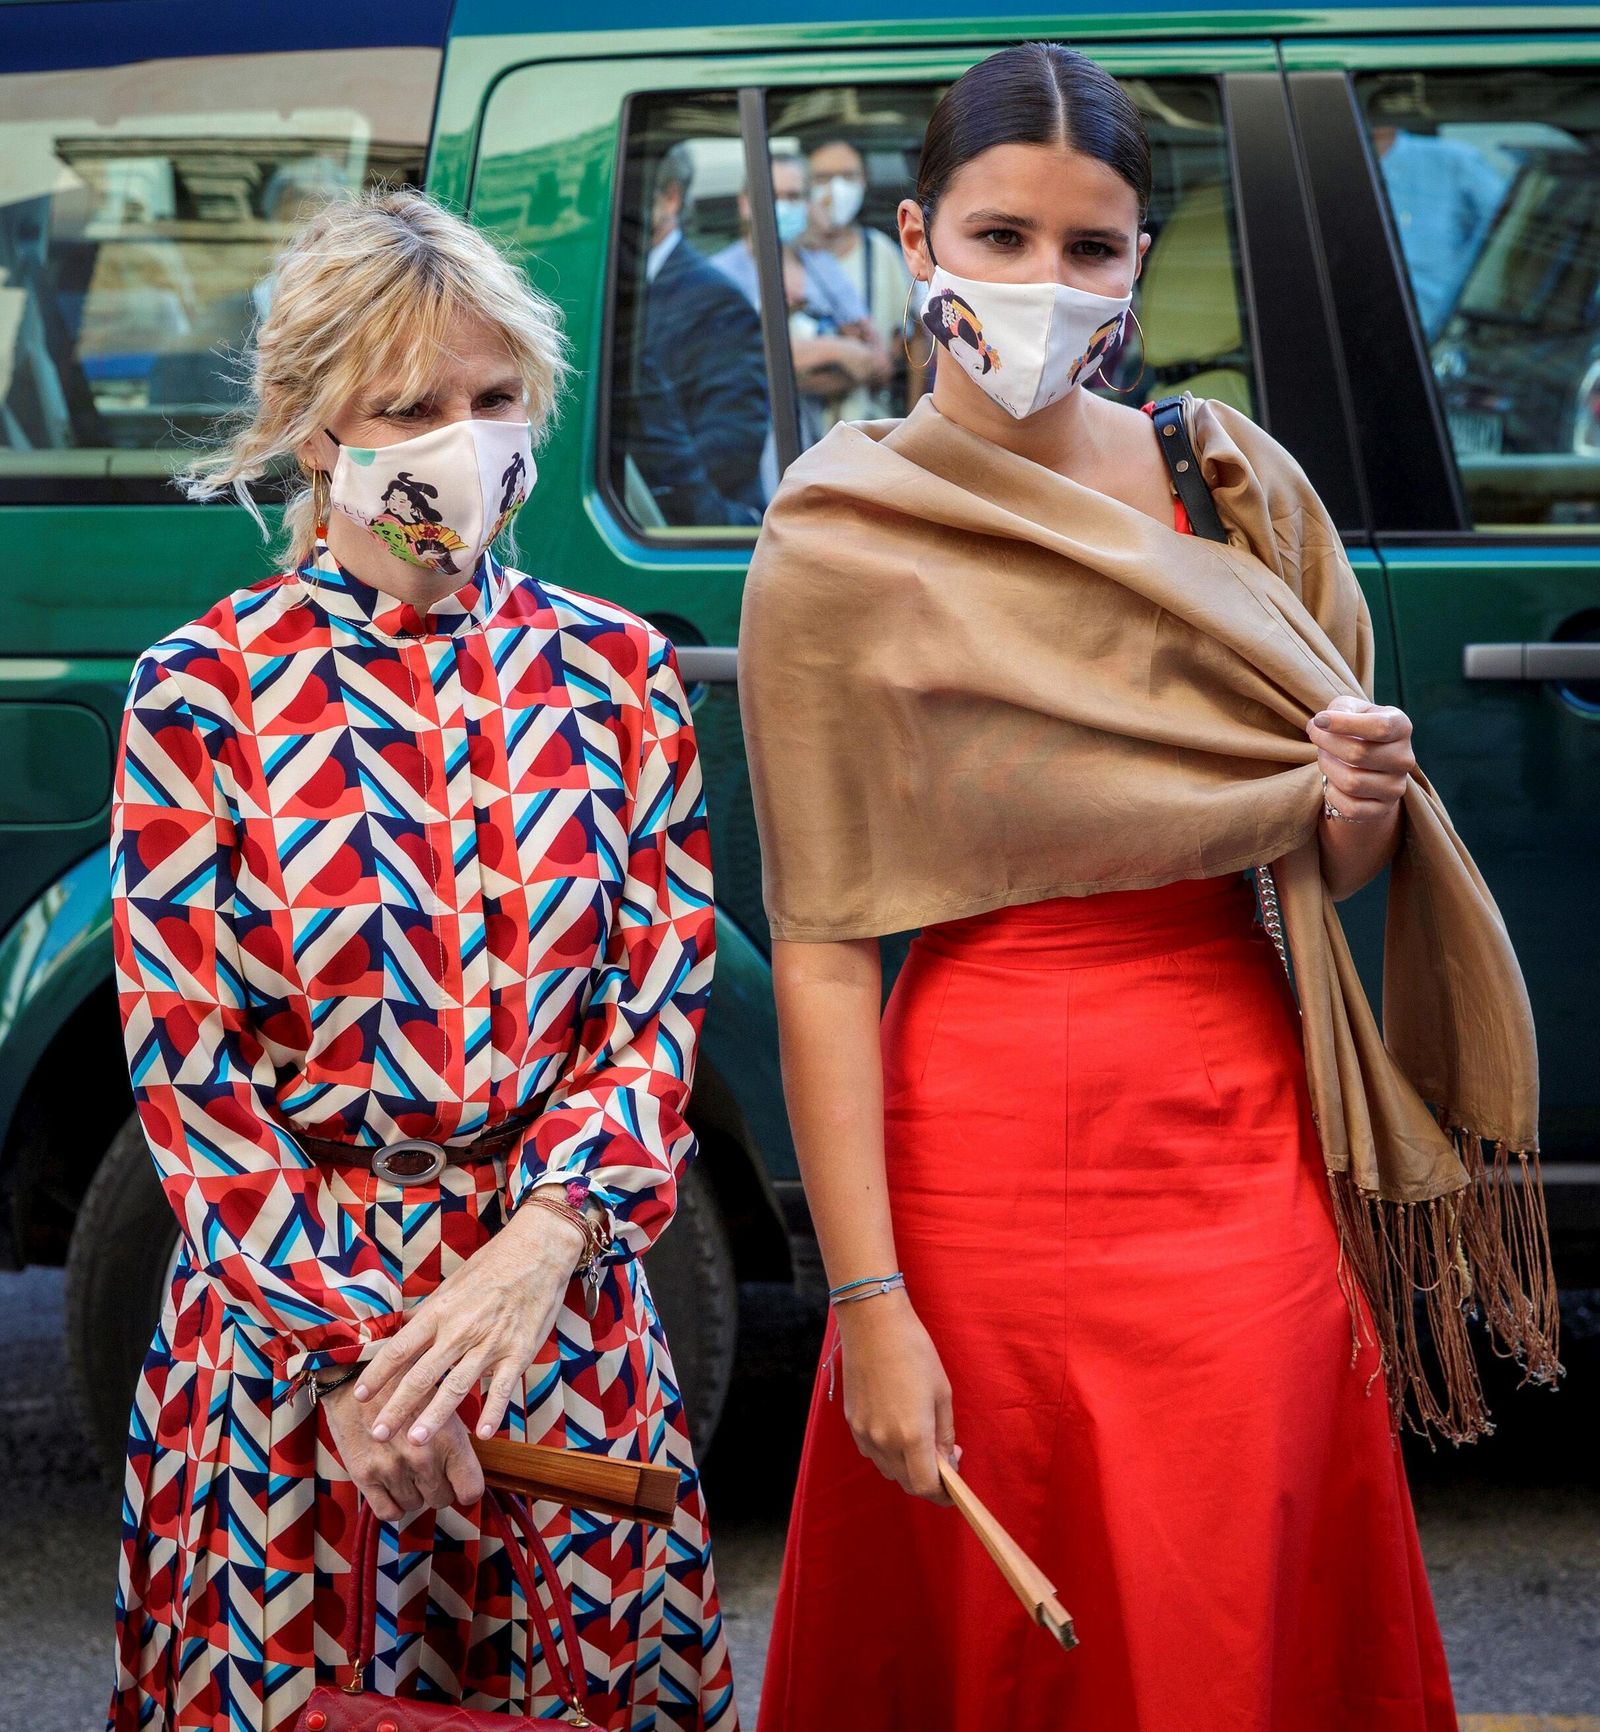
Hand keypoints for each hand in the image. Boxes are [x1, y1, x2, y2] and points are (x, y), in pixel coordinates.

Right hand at [322, 1380, 483, 1521]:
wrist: (355, 1373)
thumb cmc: (403, 1385)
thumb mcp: (441, 1403)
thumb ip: (454, 1438)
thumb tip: (466, 1469)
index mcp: (449, 1438)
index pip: (471, 1489)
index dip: (466, 1489)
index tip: (459, 1483)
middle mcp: (423, 1458)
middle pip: (442, 1500)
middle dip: (439, 1489)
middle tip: (430, 1471)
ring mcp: (393, 1469)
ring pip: (415, 1506)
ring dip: (414, 1493)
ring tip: (408, 1470)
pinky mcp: (365, 1475)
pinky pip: (387, 1512)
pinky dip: (392, 1505)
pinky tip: (392, 1487)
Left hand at [354, 1202, 586, 1447]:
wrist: (539, 1249)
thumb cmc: (495, 1262)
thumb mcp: (454, 1281)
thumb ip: (429, 1310)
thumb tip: (401, 1326)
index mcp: (440, 1311)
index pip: (400, 1348)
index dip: (377, 1374)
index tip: (360, 1395)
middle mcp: (461, 1329)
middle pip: (421, 1375)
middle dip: (397, 1407)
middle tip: (377, 1433)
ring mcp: (491, 1343)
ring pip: (457, 1386)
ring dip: (434, 1416)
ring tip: (415, 1441)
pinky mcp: (519, 1352)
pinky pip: (503, 1387)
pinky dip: (493, 1412)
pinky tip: (481, 1434)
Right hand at [835, 1292, 957, 1503]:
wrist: (873, 1324)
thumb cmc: (915, 1351)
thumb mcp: (941, 1392)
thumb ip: (944, 1434)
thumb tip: (947, 1460)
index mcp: (912, 1434)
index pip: (927, 1486)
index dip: (943, 1495)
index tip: (954, 1489)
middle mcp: (885, 1441)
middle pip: (907, 1483)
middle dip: (928, 1480)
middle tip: (943, 1458)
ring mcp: (865, 1434)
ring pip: (889, 1471)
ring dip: (907, 1469)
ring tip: (921, 1443)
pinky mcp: (852, 1423)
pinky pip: (872, 1453)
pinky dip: (888, 1454)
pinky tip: (898, 1431)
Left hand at [1307, 695, 1414, 820]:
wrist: (1368, 764)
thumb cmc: (1356, 728)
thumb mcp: (1351, 709)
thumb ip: (1339, 708)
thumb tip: (1321, 723)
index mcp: (1401, 727)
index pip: (1379, 727)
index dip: (1344, 723)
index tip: (1319, 720)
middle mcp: (1404, 758)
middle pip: (1358, 754)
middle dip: (1327, 745)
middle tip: (1318, 737)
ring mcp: (1397, 786)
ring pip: (1351, 782)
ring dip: (1327, 768)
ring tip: (1325, 758)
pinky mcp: (1383, 809)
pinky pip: (1350, 807)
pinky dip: (1332, 794)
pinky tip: (1332, 781)